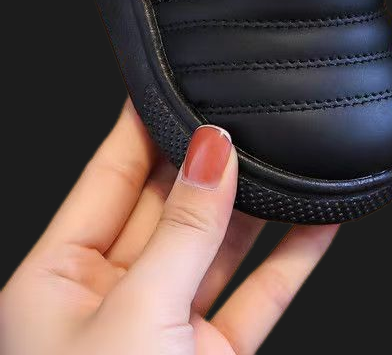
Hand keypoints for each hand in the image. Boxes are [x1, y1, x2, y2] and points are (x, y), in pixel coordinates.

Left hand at [1, 103, 337, 354]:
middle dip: (211, 159)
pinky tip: (320, 217)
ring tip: (292, 151)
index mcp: (58, 281)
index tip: (176, 78)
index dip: (145, 126)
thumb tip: (214, 149)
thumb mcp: (133, 318)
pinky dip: (293, 256)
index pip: (110, 176)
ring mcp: (168, 326)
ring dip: (259, 201)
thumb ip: (184, 231)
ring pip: (221, 244)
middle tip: (249, 107)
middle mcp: (113, 297)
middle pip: (171, 204)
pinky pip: (260, 292)